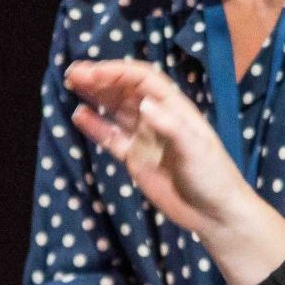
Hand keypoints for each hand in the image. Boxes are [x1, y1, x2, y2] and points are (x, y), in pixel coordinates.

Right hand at [62, 60, 284, 284]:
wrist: (213, 212)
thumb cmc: (212, 176)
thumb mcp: (195, 149)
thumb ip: (170, 126)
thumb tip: (143, 103)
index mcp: (174, 107)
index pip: (143, 79)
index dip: (118, 72)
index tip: (94, 73)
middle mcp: (157, 117)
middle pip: (125, 90)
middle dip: (101, 79)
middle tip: (73, 73)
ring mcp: (145, 137)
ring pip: (115, 109)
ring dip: (95, 95)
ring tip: (72, 84)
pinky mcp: (135, 158)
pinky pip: (111, 137)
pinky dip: (95, 125)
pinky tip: (79, 115)